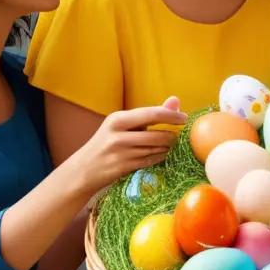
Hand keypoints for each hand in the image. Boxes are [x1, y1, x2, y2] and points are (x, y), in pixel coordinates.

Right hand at [72, 97, 186, 191]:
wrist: (84, 168)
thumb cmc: (108, 142)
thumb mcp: (123, 125)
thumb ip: (151, 113)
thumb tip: (176, 100)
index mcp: (118, 119)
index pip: (152, 114)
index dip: (172, 116)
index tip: (185, 118)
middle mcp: (117, 134)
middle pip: (156, 134)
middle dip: (171, 136)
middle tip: (178, 137)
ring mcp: (119, 152)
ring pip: (154, 149)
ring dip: (166, 148)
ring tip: (168, 145)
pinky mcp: (122, 167)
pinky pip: (149, 161)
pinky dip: (159, 157)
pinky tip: (161, 155)